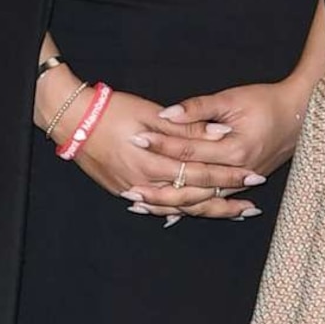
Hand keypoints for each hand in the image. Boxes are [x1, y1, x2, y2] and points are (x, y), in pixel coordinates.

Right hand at [76, 89, 260, 221]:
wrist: (71, 119)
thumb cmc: (111, 110)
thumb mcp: (151, 114)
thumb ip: (186, 128)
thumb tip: (220, 135)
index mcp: (153, 163)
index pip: (201, 174)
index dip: (229, 177)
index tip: (253, 178)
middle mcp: (144, 183)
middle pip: (193, 199)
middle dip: (225, 203)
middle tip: (252, 207)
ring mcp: (132, 190)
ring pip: (177, 209)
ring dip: (206, 212)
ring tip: (232, 213)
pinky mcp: (122, 190)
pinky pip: (156, 208)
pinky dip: (177, 211)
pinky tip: (193, 213)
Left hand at [128, 75, 308, 210]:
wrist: (300, 115)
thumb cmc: (266, 102)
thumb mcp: (232, 99)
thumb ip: (198, 108)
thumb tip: (166, 114)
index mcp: (233, 149)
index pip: (187, 150)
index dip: (160, 144)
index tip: (134, 140)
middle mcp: (236, 172)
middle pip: (189, 186)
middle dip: (157, 189)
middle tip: (127, 191)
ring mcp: (240, 183)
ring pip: (199, 202)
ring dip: (169, 206)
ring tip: (140, 207)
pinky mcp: (241, 186)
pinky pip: (211, 204)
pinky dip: (189, 209)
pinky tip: (167, 216)